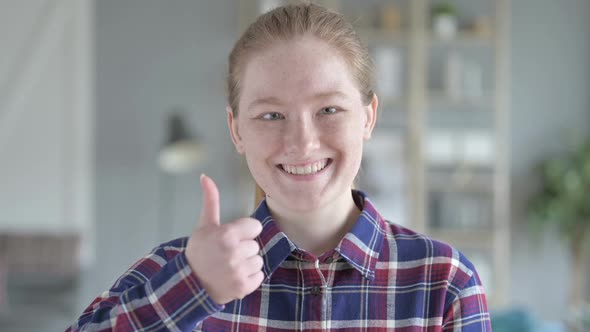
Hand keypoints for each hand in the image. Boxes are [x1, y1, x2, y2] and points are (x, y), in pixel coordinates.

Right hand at [185, 174, 263, 304]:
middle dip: (244, 248)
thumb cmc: (199, 251)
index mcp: (226, 234)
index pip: (255, 227)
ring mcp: (239, 271)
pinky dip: (250, 277)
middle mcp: (234, 252)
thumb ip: (211, 201)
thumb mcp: (204, 225)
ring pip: (258, 260)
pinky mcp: (244, 287)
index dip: (245, 231)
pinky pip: (259, 275)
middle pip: (255, 244)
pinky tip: (234, 276)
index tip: (232, 237)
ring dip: (247, 263)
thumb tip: (206, 176)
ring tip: (230, 265)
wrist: (191, 283)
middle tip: (227, 253)